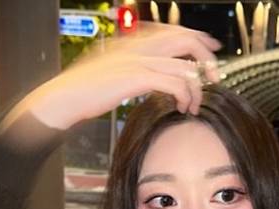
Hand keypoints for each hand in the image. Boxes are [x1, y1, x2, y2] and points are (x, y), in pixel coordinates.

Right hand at [2, 22, 221, 135]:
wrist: (64, 98)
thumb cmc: (86, 91)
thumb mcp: (113, 74)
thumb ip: (135, 70)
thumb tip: (153, 77)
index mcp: (133, 42)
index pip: (174, 31)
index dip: (198, 39)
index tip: (211, 53)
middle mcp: (137, 46)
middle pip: (185, 40)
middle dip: (206, 59)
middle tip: (214, 79)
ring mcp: (136, 60)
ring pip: (183, 65)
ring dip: (196, 87)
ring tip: (194, 105)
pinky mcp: (134, 78)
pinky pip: (172, 82)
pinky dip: (184, 95)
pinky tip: (182, 107)